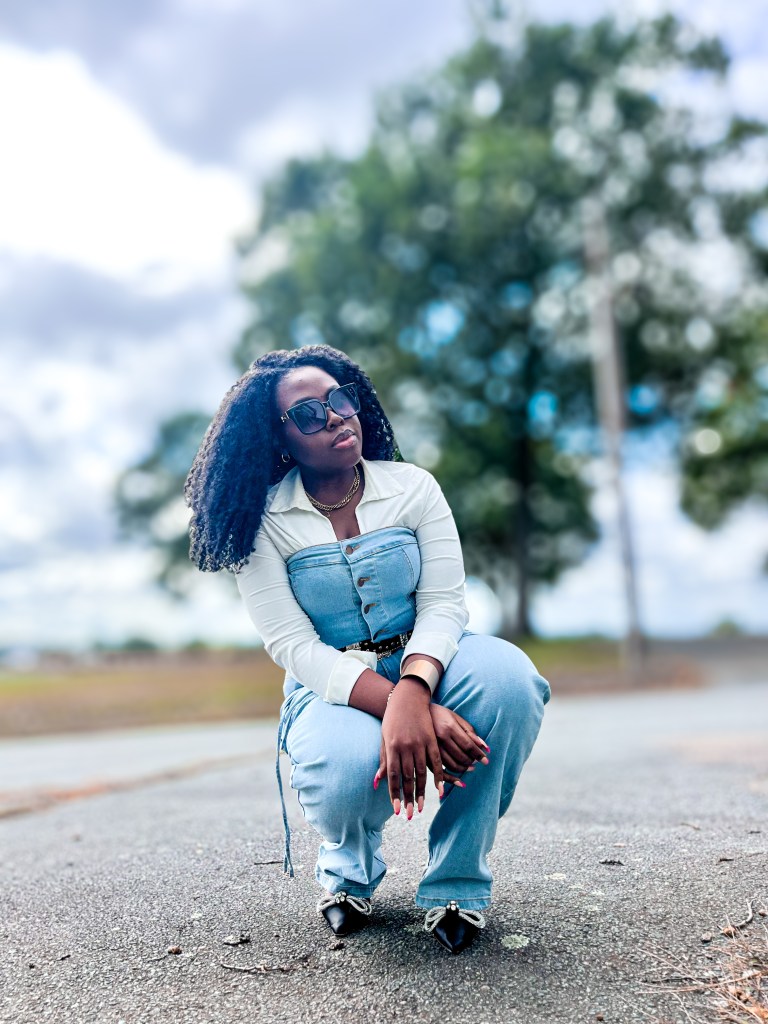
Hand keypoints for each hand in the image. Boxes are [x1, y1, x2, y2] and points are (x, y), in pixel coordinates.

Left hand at [372, 678, 444, 819]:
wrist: (407, 698)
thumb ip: (383, 760)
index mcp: (392, 747)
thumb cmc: (392, 719)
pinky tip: (440, 790)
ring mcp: (420, 743)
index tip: (397, 810)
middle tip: (411, 814)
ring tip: (423, 807)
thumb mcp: (384, 738)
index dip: (395, 794)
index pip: (393, 776)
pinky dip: (439, 776)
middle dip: (409, 798)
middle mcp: (406, 747)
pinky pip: (437, 761)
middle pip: (407, 778)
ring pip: (423, 772)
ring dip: (423, 791)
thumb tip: (377, 782)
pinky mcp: (432, 739)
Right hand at [429, 704, 489, 784]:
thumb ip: (470, 731)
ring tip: (469, 767)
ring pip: (451, 765)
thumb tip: (484, 747)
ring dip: (463, 769)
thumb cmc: (440, 714)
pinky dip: (450, 778)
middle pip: (460, 756)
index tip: (486, 761)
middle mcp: (440, 738)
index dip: (478, 754)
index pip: (468, 745)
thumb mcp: (456, 718)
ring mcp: (431, 748)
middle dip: (471, 761)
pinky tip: (459, 782)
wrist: (417, 712)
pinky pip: (439, 771)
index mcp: (449, 727)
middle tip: (476, 762)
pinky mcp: (425, 755)